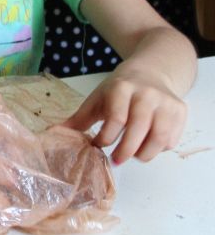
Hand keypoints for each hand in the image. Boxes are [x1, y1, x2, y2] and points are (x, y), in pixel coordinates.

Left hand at [61, 65, 187, 163]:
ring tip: (132, 154)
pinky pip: (171, 140)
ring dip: (143, 153)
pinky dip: (158, 149)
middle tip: (116, 161)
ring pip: (159, 138)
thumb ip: (79, 118)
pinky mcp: (180, 112)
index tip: (98, 146)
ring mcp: (166, 103)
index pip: (116, 118)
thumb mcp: (97, 99)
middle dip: (125, 150)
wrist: (151, 73)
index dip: (106, 137)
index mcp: (122, 88)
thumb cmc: (119, 90)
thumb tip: (54, 132)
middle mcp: (147, 94)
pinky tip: (146, 145)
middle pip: (138, 129)